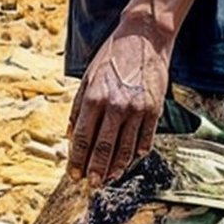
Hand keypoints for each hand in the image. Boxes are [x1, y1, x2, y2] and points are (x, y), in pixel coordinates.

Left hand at [67, 25, 171, 185]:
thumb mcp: (88, 76)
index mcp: (94, 97)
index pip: (83, 137)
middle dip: (95, 170)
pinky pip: (145, 139)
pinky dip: (137, 153)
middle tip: (90, 184)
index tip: (74, 173)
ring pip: (125, 149)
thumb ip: (78, 107)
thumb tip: (69, 134)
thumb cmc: (112, 56)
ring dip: (116, 168)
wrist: (144, 38)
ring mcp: (137, 110)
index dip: (77, 159)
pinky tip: (129, 162)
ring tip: (108, 179)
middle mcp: (115, 106)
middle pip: (103, 148)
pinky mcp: (154, 111)